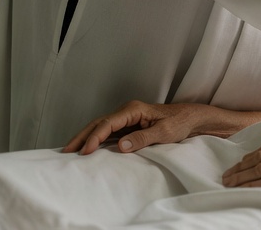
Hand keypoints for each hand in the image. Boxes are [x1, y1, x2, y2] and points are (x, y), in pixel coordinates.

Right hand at [62, 100, 260, 154]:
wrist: (194, 118)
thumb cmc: (181, 122)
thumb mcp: (165, 132)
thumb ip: (143, 139)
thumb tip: (121, 146)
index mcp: (133, 109)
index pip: (107, 123)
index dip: (94, 137)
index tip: (85, 151)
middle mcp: (128, 111)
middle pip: (98, 123)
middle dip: (81, 136)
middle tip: (66, 150)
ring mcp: (128, 118)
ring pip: (100, 127)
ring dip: (85, 138)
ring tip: (70, 150)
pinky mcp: (130, 126)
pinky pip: (108, 132)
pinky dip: (96, 139)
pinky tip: (88, 148)